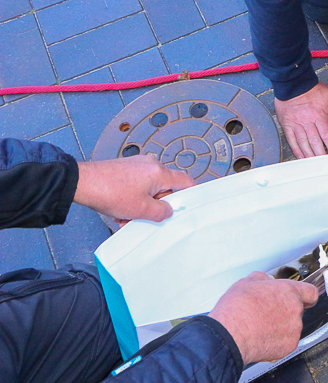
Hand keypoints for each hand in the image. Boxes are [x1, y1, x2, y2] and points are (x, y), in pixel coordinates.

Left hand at [75, 155, 193, 222]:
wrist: (81, 183)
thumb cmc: (110, 192)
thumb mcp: (141, 209)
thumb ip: (161, 212)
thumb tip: (168, 211)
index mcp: (160, 172)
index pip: (186, 181)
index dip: (189, 195)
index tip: (185, 207)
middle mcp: (151, 165)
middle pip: (165, 188)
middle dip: (156, 205)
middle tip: (145, 217)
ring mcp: (137, 165)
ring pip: (149, 189)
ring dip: (141, 204)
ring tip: (126, 216)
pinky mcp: (125, 168)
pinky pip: (137, 185)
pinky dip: (132, 198)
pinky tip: (120, 209)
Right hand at [208, 272, 318, 364]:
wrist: (229, 335)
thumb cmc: (236, 310)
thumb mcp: (246, 282)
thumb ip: (262, 279)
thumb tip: (267, 281)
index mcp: (289, 292)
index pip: (311, 292)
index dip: (307, 296)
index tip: (305, 299)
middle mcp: (295, 310)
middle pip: (298, 310)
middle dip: (285, 312)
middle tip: (267, 314)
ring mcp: (294, 330)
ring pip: (291, 327)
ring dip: (281, 327)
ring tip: (260, 328)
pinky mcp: (288, 346)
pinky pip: (285, 343)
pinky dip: (276, 342)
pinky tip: (260, 339)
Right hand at [275, 83, 327, 157]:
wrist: (293, 82)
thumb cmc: (312, 88)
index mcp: (319, 116)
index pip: (327, 135)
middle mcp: (307, 122)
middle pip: (315, 142)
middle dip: (321, 154)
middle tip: (326, 163)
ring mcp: (296, 124)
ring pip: (303, 143)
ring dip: (309, 155)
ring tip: (314, 163)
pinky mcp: (287, 124)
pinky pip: (291, 140)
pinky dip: (296, 149)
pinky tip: (301, 156)